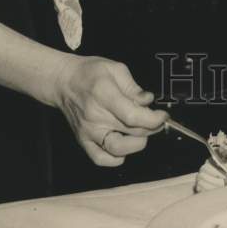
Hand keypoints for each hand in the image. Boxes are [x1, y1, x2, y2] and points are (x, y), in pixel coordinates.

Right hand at [51, 55, 166, 166]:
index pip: (133, 116)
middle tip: (157, 120)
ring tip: (143, 132)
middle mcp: (95, 116)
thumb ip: (133, 86)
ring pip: (118, 149)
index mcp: (104, 94)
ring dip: (137, 144)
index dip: (153, 119)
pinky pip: (101, 159)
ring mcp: (88, 131)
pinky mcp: (83, 141)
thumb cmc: (90, 72)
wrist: (63, 81)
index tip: (163, 115)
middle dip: (151, 128)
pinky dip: (116, 158)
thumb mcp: (115, 68)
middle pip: (131, 132)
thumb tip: (148, 101)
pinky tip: (125, 147)